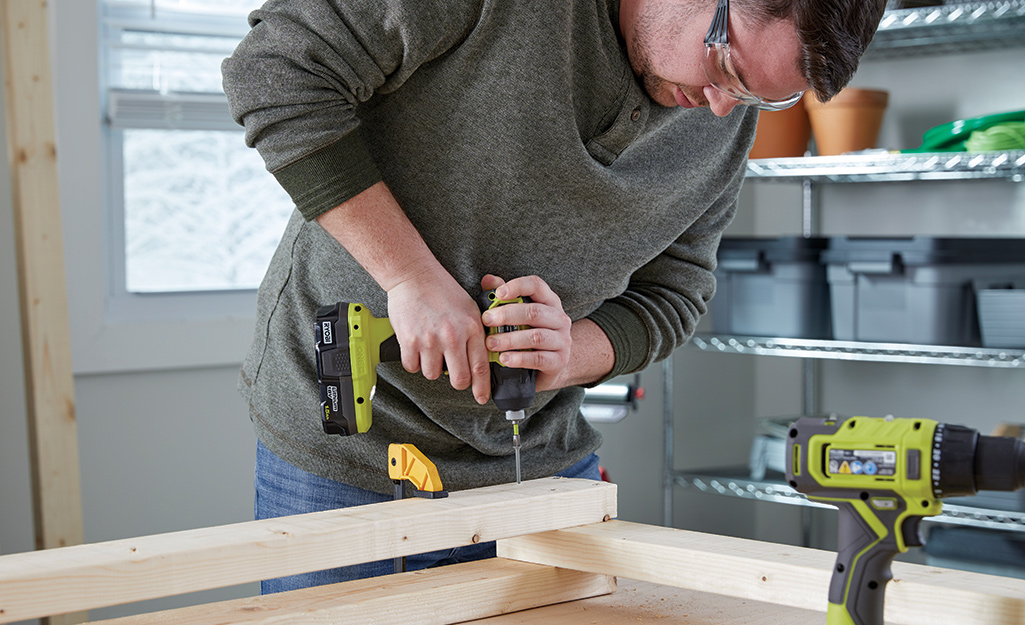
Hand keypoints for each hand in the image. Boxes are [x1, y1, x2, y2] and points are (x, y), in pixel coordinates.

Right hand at [386, 271, 490, 403]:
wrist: (414, 276)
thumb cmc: (443, 290)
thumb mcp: (470, 307)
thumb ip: (477, 332)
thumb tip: (483, 358)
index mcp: (472, 327)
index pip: (481, 367)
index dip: (482, 388)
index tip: (481, 397)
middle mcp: (452, 336)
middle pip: (459, 379)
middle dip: (457, 381)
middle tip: (453, 373)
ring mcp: (430, 340)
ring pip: (433, 374)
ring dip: (432, 367)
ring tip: (432, 349)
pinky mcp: (409, 341)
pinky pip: (412, 367)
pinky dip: (414, 362)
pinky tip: (417, 347)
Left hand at [480, 274, 572, 391]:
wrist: (549, 366)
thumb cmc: (528, 334)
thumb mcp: (517, 315)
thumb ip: (503, 297)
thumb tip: (488, 280)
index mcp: (549, 301)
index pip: (536, 285)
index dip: (517, 286)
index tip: (498, 293)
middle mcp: (559, 318)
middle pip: (534, 312)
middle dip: (507, 315)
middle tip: (486, 320)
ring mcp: (562, 340)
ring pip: (536, 336)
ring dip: (510, 339)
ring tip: (490, 343)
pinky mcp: (559, 361)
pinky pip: (539, 359)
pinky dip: (519, 359)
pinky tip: (504, 359)